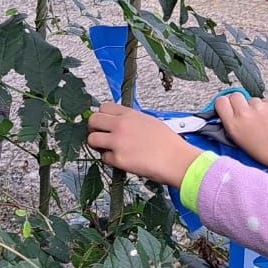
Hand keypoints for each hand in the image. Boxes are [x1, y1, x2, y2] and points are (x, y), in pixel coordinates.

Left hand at [87, 103, 201, 186]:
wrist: (176, 160)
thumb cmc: (168, 143)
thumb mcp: (150, 121)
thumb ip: (132, 120)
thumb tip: (119, 123)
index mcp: (130, 114)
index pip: (103, 107)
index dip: (102, 116)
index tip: (104, 123)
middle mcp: (121, 125)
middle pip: (93, 120)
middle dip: (93, 129)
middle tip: (100, 136)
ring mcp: (118, 142)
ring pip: (92, 139)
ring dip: (97, 145)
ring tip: (108, 149)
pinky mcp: (118, 159)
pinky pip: (103, 158)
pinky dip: (110, 160)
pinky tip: (122, 160)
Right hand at [213, 94, 267, 174]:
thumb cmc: (262, 148)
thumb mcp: (238, 140)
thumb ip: (231, 123)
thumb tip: (226, 106)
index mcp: (233, 126)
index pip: (221, 102)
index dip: (226, 103)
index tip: (230, 106)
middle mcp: (244, 115)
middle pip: (235, 95)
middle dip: (240, 101)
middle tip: (246, 111)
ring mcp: (259, 109)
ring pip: (253, 99)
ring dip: (256, 106)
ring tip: (263, 121)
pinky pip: (266, 99)